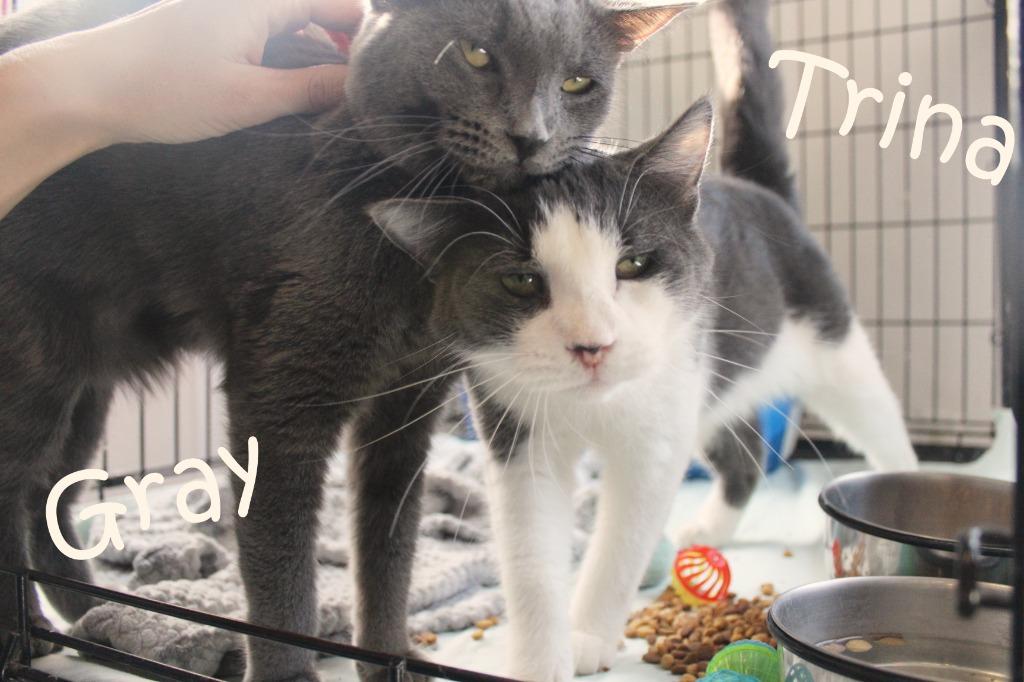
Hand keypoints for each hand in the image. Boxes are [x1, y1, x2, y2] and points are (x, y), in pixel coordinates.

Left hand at [8, 0, 361, 145]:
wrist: (85, 90)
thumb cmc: (162, 89)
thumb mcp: (248, 96)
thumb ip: (310, 88)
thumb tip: (360, 89)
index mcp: (260, 0)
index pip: (337, 6)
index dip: (368, 38)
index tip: (390, 76)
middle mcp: (247, 0)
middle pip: (317, 19)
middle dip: (344, 57)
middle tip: (366, 102)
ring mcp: (228, 16)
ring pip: (292, 36)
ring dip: (315, 68)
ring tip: (336, 109)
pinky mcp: (213, 36)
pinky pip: (266, 46)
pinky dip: (286, 71)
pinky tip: (297, 102)